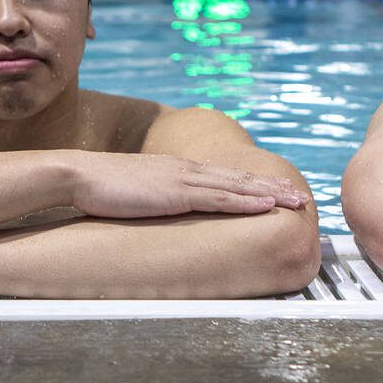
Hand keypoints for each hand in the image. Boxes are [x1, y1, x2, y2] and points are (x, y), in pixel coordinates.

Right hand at [69, 151, 308, 219]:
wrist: (79, 175)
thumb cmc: (99, 188)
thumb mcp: (134, 194)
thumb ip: (152, 200)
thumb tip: (160, 213)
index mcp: (178, 170)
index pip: (225, 177)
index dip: (255, 185)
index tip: (277, 192)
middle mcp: (187, 170)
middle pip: (241, 179)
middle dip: (274, 188)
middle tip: (303, 197)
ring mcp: (184, 179)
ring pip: (239, 186)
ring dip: (272, 194)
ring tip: (297, 201)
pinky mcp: (177, 193)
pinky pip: (221, 198)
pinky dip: (248, 201)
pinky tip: (268, 205)